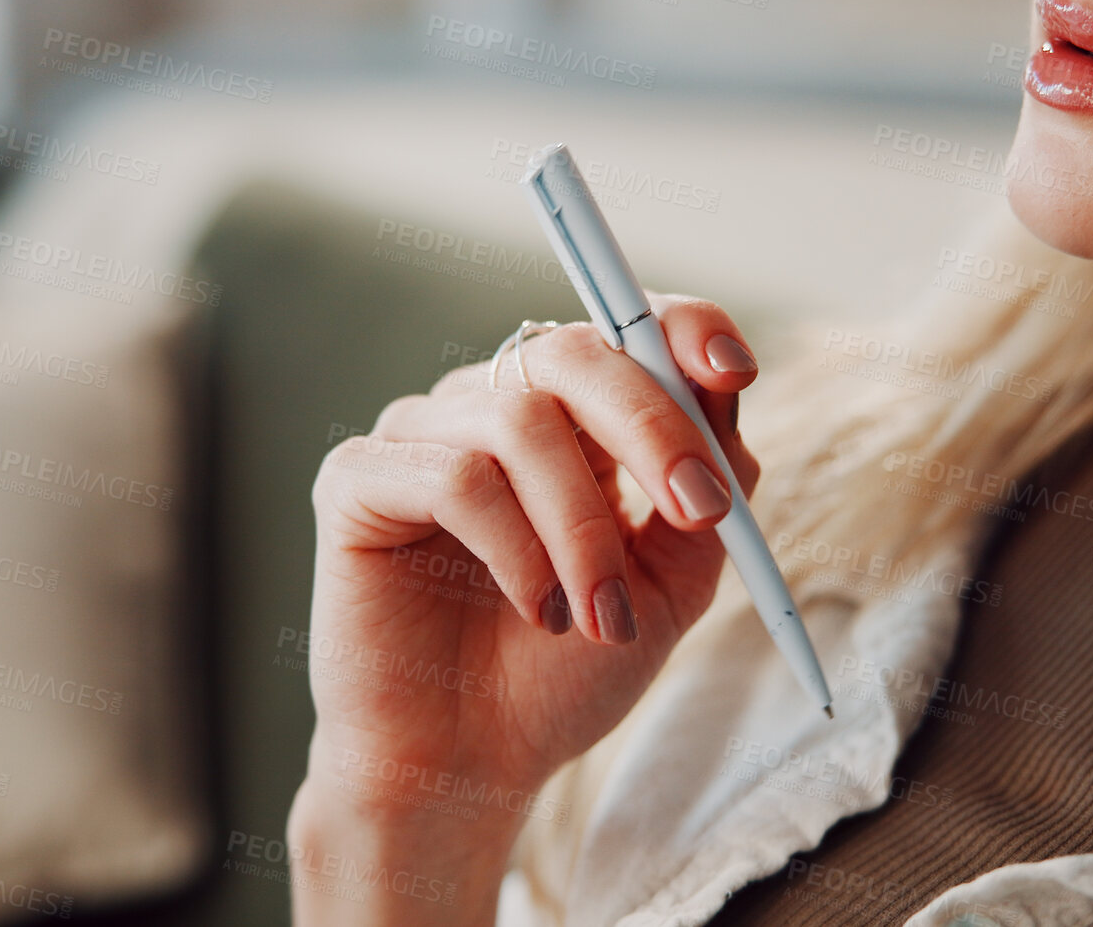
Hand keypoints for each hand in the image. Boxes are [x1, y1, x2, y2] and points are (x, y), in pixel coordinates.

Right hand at [291, 292, 760, 922]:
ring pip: (519, 423)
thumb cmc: (560, 672)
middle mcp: (488, 407)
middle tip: (700, 509)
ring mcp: (418, 437)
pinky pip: (452, 476)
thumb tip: (729, 390)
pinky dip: (515, 547)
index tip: (737, 369)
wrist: (467, 766)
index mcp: (566, 417)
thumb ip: (704, 486)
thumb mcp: (669, 582)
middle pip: (572, 353)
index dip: (679, 326)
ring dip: (584, 526)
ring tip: (601, 615)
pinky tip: (536, 610)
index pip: (620, 327)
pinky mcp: (356, 481)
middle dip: (653, 426)